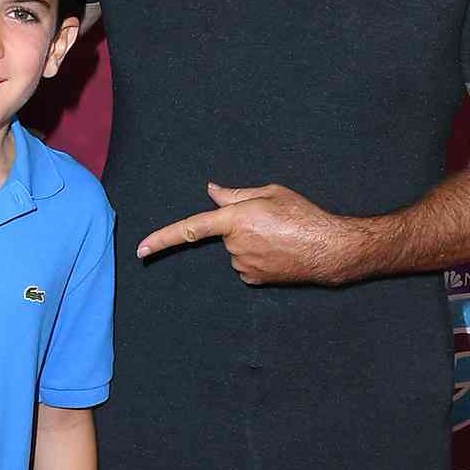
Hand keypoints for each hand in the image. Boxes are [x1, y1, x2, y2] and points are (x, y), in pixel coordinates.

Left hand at [136, 181, 354, 285]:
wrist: (328, 248)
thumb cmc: (303, 215)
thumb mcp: (270, 192)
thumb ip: (235, 194)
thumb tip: (211, 191)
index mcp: (236, 219)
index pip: (190, 228)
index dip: (162, 239)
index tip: (140, 250)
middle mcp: (235, 244)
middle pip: (224, 233)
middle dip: (240, 226)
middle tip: (270, 221)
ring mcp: (243, 265)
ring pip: (236, 250)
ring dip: (251, 242)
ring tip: (279, 236)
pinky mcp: (253, 279)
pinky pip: (245, 265)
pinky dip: (257, 257)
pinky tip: (278, 252)